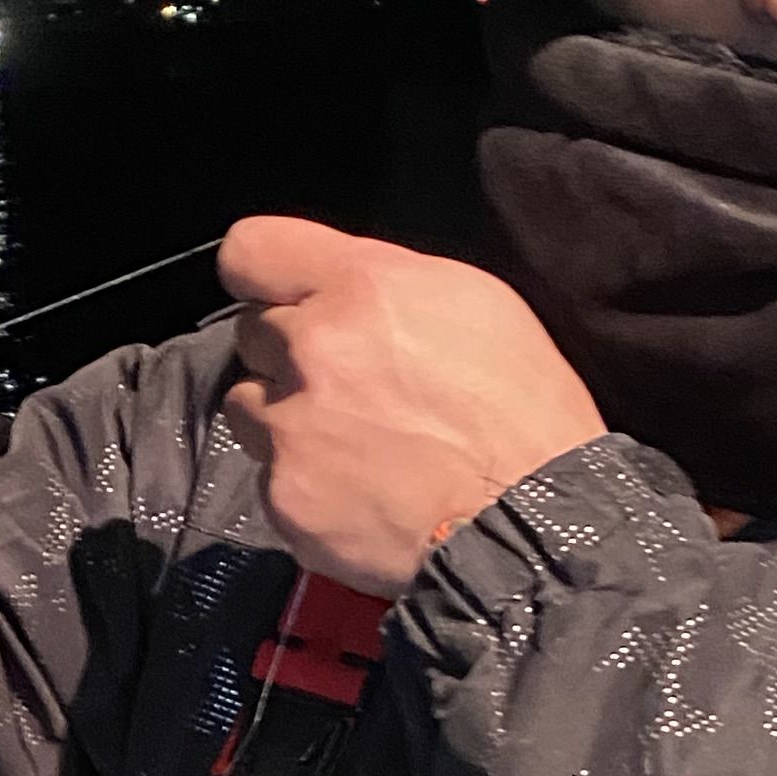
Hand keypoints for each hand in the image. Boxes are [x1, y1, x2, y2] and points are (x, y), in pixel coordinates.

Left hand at [218, 215, 602, 593]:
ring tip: (351, 444)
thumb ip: (388, 286)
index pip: (251, 250)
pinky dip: (303, 485)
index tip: (278, 295)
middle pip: (252, 332)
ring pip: (247, 406)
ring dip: (285, 419)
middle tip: (347, 385)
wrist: (528, 525)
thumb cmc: (521, 415)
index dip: (262, 275)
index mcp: (363, 286)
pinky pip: (270, 477)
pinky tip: (357, 494)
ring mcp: (290, 426)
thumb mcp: (476, 305)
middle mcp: (313, 347)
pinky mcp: (283, 495)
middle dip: (290, 354)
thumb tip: (343, 288)